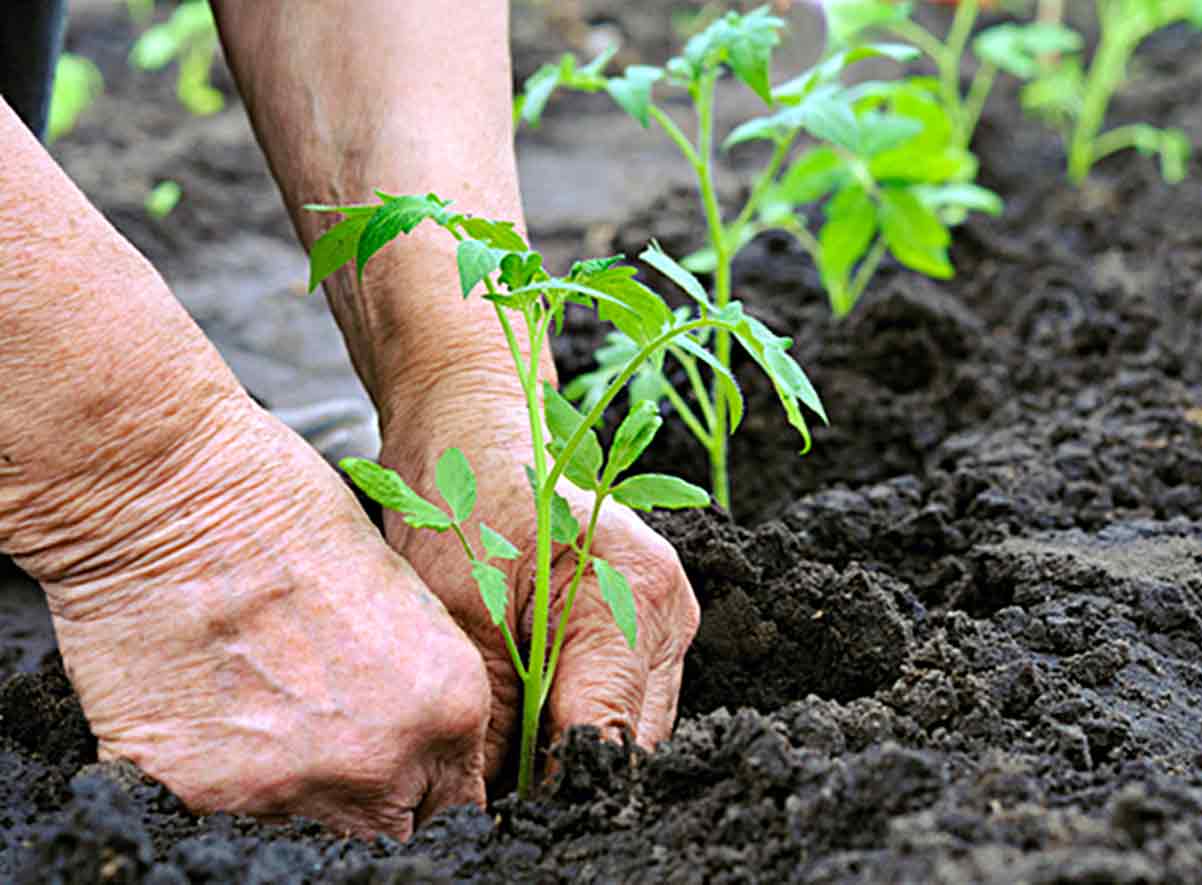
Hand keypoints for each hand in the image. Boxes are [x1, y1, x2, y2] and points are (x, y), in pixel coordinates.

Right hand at [36, 400, 491, 839]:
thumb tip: (417, 748)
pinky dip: (213, 784)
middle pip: (389, 832)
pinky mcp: (199, 794)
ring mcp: (289, 788)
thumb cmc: (287, 513)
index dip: (425, 793)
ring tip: (261, 720)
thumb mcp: (402, 597)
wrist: (173, 495)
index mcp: (448, 706)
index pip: (456, 806)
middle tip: (329, 748)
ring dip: (291, 795)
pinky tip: (205, 717)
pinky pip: (217, 820)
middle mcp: (381, 761)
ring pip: (307, 838)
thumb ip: (420, 688)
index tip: (402, 783)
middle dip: (368, 803)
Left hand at [378, 368, 699, 781]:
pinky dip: (575, 716)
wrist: (473, 424)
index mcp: (636, 598)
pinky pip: (622, 698)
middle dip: (564, 776)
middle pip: (631, 745)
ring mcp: (668, 616)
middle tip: (492, 790)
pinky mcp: (649, 621)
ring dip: (571, 748)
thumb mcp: (459, 618)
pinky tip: (527, 714)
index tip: (497, 812)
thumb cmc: (462, 497)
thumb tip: (489, 809)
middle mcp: (670, 610)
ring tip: (505, 752)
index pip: (607, 741)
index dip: (550, 790)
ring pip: (631, 729)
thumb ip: (491, 723)